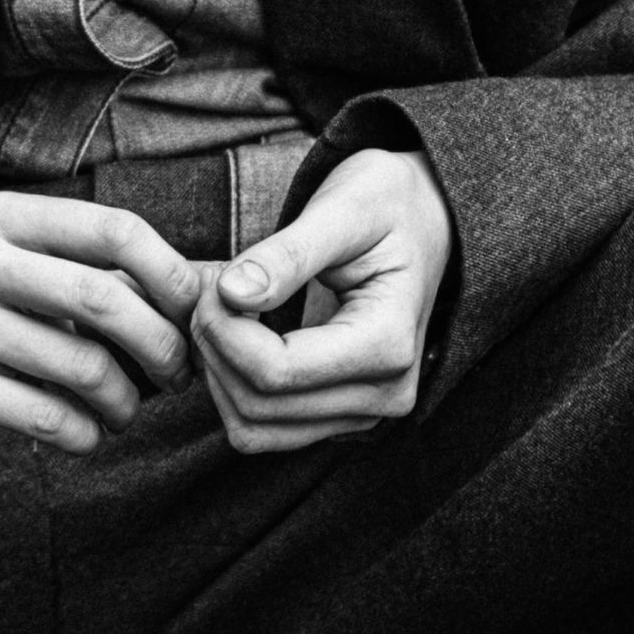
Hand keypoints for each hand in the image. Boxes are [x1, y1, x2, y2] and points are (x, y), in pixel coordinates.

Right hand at [0, 191, 201, 457]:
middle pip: (102, 298)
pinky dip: (85, 435)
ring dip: (124, 402)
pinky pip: (46, 416)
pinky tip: (86, 434)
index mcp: (3, 217)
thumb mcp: (27, 272)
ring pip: (81, 366)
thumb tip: (211, 292)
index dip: (171, 275)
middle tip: (175, 374)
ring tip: (124, 410)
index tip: (194, 314)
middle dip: (160, 345)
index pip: (114, 229)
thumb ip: (102, 274)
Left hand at [192, 145, 452, 455]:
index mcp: (388, 344)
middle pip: (258, 406)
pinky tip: (235, 336)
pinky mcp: (342, 416)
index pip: (276, 371)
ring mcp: (366, 414)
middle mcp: (385, 394)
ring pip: (254, 429)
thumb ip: (286, 254)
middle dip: (215, 348)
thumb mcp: (342, 209)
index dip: (223, 330)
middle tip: (208, 289)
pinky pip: (266, 428)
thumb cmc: (387, 205)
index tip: (210, 280)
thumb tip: (230, 292)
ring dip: (219, 374)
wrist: (424, 220)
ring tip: (219, 312)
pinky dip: (233, 388)